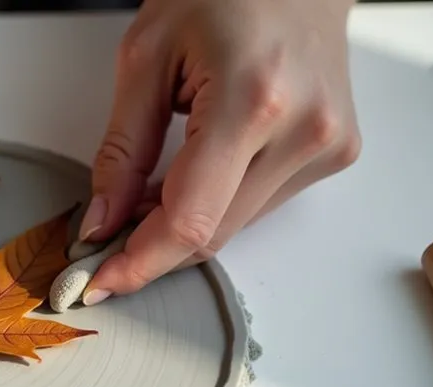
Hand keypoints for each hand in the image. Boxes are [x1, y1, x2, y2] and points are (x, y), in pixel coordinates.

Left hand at [78, 0, 361, 304]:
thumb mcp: (145, 58)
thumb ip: (121, 150)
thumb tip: (102, 223)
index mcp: (254, 102)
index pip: (189, 220)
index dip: (138, 263)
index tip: (98, 283)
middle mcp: (303, 133)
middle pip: (211, 234)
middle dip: (151, 247)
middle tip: (105, 239)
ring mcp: (327, 146)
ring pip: (234, 228)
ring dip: (182, 227)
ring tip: (147, 195)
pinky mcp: (335, 154)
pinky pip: (257, 206)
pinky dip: (215, 207)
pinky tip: (192, 180)